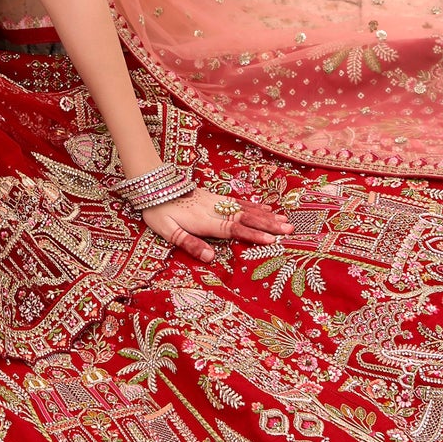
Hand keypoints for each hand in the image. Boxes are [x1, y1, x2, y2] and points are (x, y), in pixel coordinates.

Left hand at [138, 188, 290, 264]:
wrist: (153, 184)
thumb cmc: (158, 211)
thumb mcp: (168, 231)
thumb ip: (190, 243)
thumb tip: (211, 257)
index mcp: (206, 221)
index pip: (235, 229)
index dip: (253, 234)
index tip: (272, 240)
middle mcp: (216, 209)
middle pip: (246, 218)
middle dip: (268, 224)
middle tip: (290, 229)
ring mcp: (217, 201)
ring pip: (246, 209)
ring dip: (266, 215)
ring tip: (284, 220)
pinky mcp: (215, 197)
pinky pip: (238, 201)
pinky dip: (253, 205)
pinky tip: (264, 207)